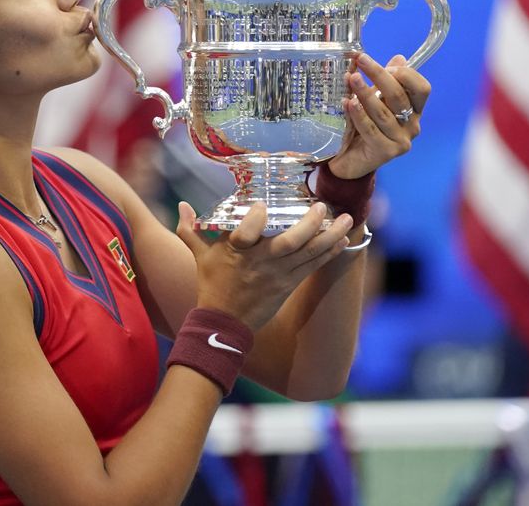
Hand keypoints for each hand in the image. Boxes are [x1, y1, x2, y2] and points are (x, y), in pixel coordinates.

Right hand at [175, 201, 352, 330]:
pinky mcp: (288, 284)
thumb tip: (181, 205)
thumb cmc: (212, 285)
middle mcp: (260, 262)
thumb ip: (191, 230)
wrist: (224, 323)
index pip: (246, 233)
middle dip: (309, 224)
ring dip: (330, 236)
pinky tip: (343, 240)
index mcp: (236, 252)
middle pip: (289, 242)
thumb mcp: (200, 256)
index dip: (254, 219)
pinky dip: (328, 253)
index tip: (261, 204)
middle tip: (322, 206)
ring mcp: (278, 275)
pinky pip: (312, 267)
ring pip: (308, 253)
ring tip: (347, 219)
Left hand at [327, 52, 430, 179]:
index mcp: (415, 110)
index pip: (422, 88)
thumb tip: (399, 57)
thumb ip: (383, 82)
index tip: (386, 63)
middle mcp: (412, 125)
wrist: (350, 161)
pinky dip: (358, 114)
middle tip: (362, 62)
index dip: (406, 74)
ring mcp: (401, 141)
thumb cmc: (363, 127)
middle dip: (380, 76)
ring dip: (365, 93)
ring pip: (383, 112)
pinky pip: (370, 129)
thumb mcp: (375, 101)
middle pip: (400, 96)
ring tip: (351, 79)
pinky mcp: (386, 152)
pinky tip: (347, 103)